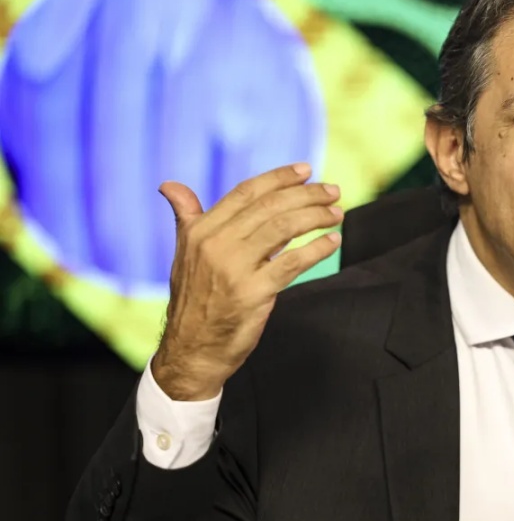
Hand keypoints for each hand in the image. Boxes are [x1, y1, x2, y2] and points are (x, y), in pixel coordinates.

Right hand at [151, 163, 342, 399]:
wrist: (191, 350)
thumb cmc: (194, 300)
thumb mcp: (184, 254)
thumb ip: (187, 217)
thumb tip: (170, 186)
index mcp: (200, 231)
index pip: (246, 193)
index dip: (278, 178)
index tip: (306, 170)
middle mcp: (215, 244)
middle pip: (270, 207)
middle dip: (307, 195)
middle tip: (332, 192)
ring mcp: (234, 268)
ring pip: (284, 228)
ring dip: (317, 217)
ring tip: (336, 214)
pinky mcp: (253, 293)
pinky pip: (293, 263)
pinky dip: (317, 249)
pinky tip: (332, 241)